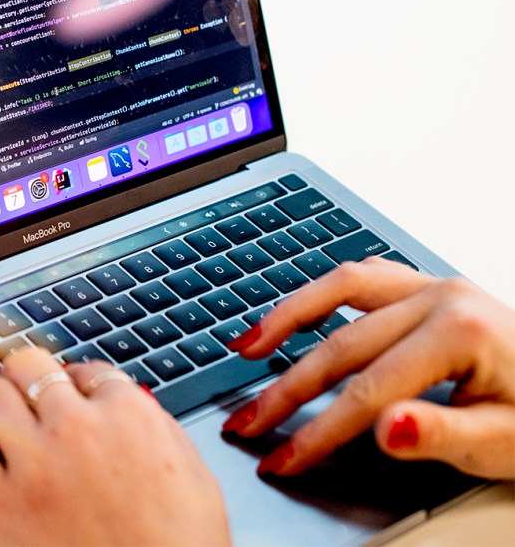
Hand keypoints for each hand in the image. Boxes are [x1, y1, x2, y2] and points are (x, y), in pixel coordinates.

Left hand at [0, 348, 230, 546]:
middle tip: (18, 393)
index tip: (66, 395)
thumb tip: (131, 409)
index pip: (88, 371)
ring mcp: (35, 460)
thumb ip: (158, 432)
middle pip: (31, 366)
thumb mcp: (194, 478)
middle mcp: (78, 425)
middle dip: (23, 377)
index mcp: (130, 415)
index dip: (74, 383)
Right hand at [222, 257, 514, 478]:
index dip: (317, 429)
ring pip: (340, 291)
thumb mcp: (506, 442)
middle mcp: (440, 297)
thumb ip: (441, 433)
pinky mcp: (429, 289)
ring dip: (287, 319)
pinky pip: (362, 278)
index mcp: (458, 331)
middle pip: (341, 345)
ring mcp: (433, 287)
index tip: (284, 457)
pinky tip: (296, 312)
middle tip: (247, 421)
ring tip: (246, 347)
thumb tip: (384, 426)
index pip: (367, 391)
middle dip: (285, 389)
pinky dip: (320, 294)